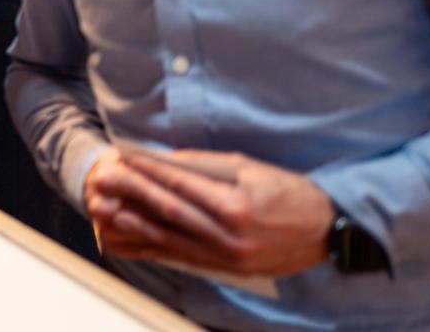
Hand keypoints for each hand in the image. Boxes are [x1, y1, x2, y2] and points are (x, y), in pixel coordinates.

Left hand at [86, 147, 331, 276]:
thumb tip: (166, 161)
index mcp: (237, 205)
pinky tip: (130, 242)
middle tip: (103, 184)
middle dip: (132, 196)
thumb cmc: (289, 193)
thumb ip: (207, 166)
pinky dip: (154, 249)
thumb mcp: (251, 168)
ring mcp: (227, 257)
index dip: (149, 172)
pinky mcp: (228, 269)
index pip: (182, 186)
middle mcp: (229, 235)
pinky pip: (183, 259)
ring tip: (104, 213)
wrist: (327, 231)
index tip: (124, 160)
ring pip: (171, 239)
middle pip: (170, 212)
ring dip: (133, 226)